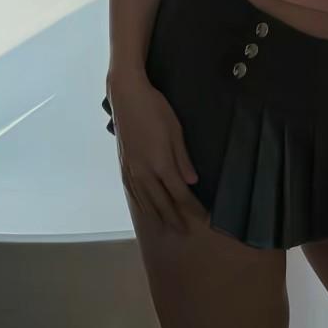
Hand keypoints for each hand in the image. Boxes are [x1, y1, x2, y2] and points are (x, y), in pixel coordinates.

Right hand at [105, 70, 202, 233]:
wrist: (126, 95)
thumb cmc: (155, 109)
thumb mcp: (175, 131)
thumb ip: (182, 159)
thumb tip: (191, 182)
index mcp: (160, 164)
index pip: (180, 194)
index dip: (192, 208)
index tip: (204, 218)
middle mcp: (144, 172)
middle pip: (162, 202)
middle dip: (175, 218)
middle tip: (185, 232)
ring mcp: (132, 169)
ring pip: (145, 200)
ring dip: (157, 215)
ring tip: (166, 226)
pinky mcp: (124, 164)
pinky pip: (133, 190)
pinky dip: (141, 203)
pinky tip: (144, 207)